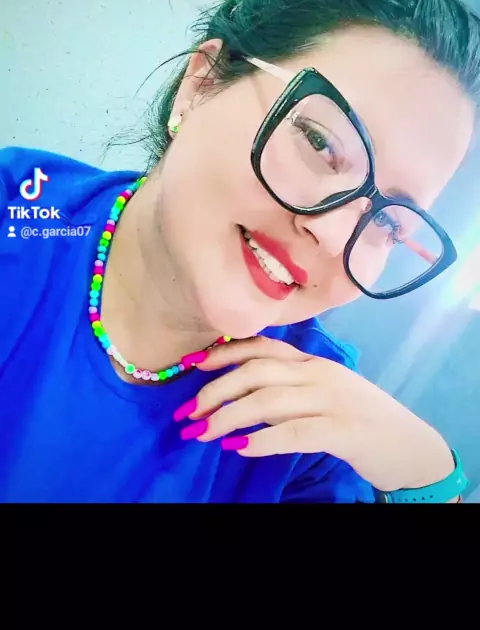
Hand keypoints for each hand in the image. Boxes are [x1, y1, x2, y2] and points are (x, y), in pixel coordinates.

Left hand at [175, 337, 454, 493]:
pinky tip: (240, 448)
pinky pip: (295, 432)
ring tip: (204, 433)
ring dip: (229, 417)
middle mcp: (320, 374)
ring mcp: (333, 400)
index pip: (263, 346)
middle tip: (188, 413)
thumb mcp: (323, 394)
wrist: (412, 447)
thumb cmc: (361, 420)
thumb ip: (288, 389)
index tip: (191, 365)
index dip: (224, 353)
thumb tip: (239, 396)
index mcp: (314, 362)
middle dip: (216, 390)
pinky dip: (263, 440)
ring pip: (269, 400)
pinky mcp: (344, 431)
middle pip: (257, 371)